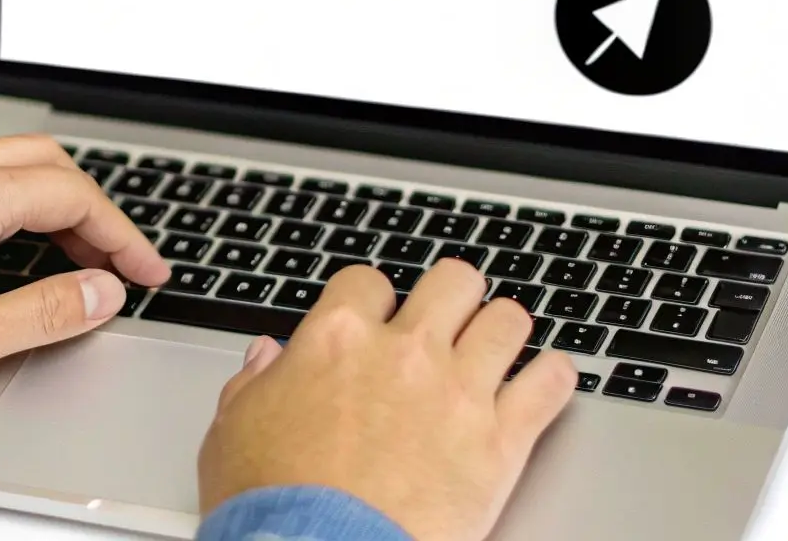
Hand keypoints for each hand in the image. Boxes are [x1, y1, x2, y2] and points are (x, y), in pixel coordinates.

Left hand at [0, 134, 170, 398]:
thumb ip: (45, 312)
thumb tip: (101, 292)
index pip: (73, 196)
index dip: (122, 235)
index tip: (146, 271)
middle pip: (44, 163)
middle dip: (91, 209)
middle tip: (115, 261)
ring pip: (1, 159)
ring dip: (46, 194)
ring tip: (66, 247)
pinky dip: (1, 190)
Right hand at [198, 260, 576, 540]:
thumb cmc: (274, 506)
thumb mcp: (233, 432)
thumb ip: (253, 384)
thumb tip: (266, 359)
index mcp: (337, 340)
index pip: (368, 281)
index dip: (373, 300)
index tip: (376, 319)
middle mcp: (404, 353)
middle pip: (453, 281)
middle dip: (452, 297)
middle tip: (448, 319)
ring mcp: (458, 392)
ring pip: (507, 320)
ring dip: (503, 330)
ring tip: (499, 345)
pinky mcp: (501, 441)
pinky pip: (551, 384)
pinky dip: (554, 378)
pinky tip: (546, 380)